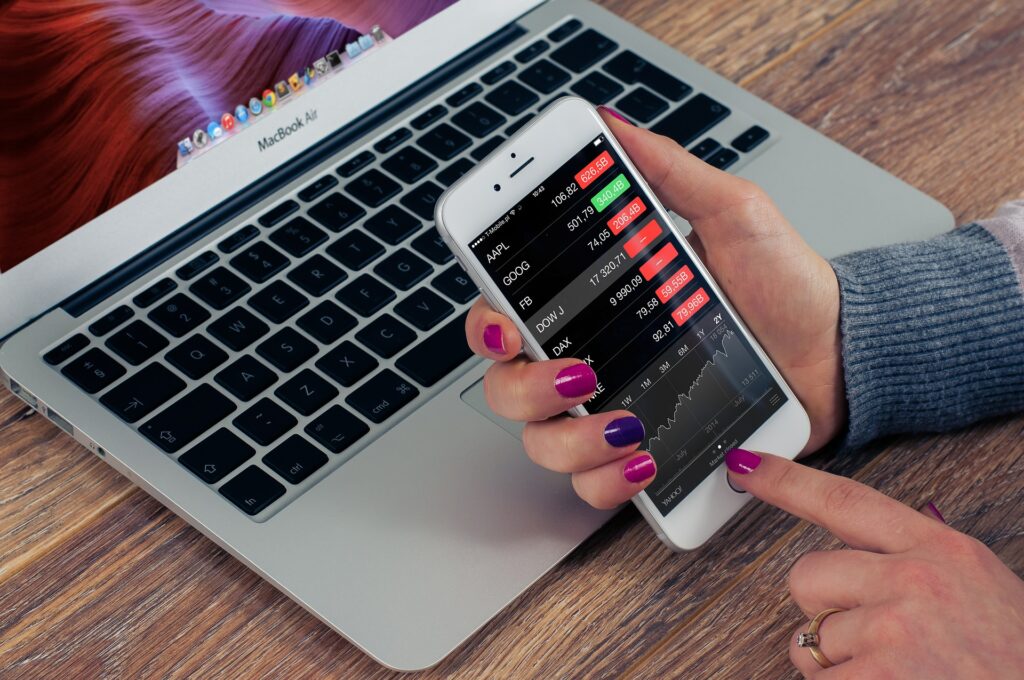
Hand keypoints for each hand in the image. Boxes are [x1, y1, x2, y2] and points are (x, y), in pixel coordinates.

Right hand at [465, 111, 845, 507]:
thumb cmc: (785, 285)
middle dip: (528, 388)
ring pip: (542, 444)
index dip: (487, 326)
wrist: (838, 352)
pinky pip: (594, 485)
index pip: (507, 314)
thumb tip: (611, 124)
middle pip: (507, 387)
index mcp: (593, 303)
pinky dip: (608, 480)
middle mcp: (590, 360)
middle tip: (581, 375)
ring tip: (630, 425)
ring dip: (574, 441)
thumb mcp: (731, 213)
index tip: (507, 329)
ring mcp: (611, 412)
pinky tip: (645, 458)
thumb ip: (668, 173)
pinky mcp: (643, 455)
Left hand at [725, 448, 1023, 678]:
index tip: (744, 464)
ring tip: (897, 674)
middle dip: (823, 610)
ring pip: (808, 639)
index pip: (845, 500)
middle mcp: (915, 581)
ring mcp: (894, 631)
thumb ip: (919, 563)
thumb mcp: (981, 590)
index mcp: (942, 550)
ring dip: (837, 666)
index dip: (786, 481)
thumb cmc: (1012, 661)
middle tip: (873, 639)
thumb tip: (861, 552)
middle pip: (807, 574)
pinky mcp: (877, 679)